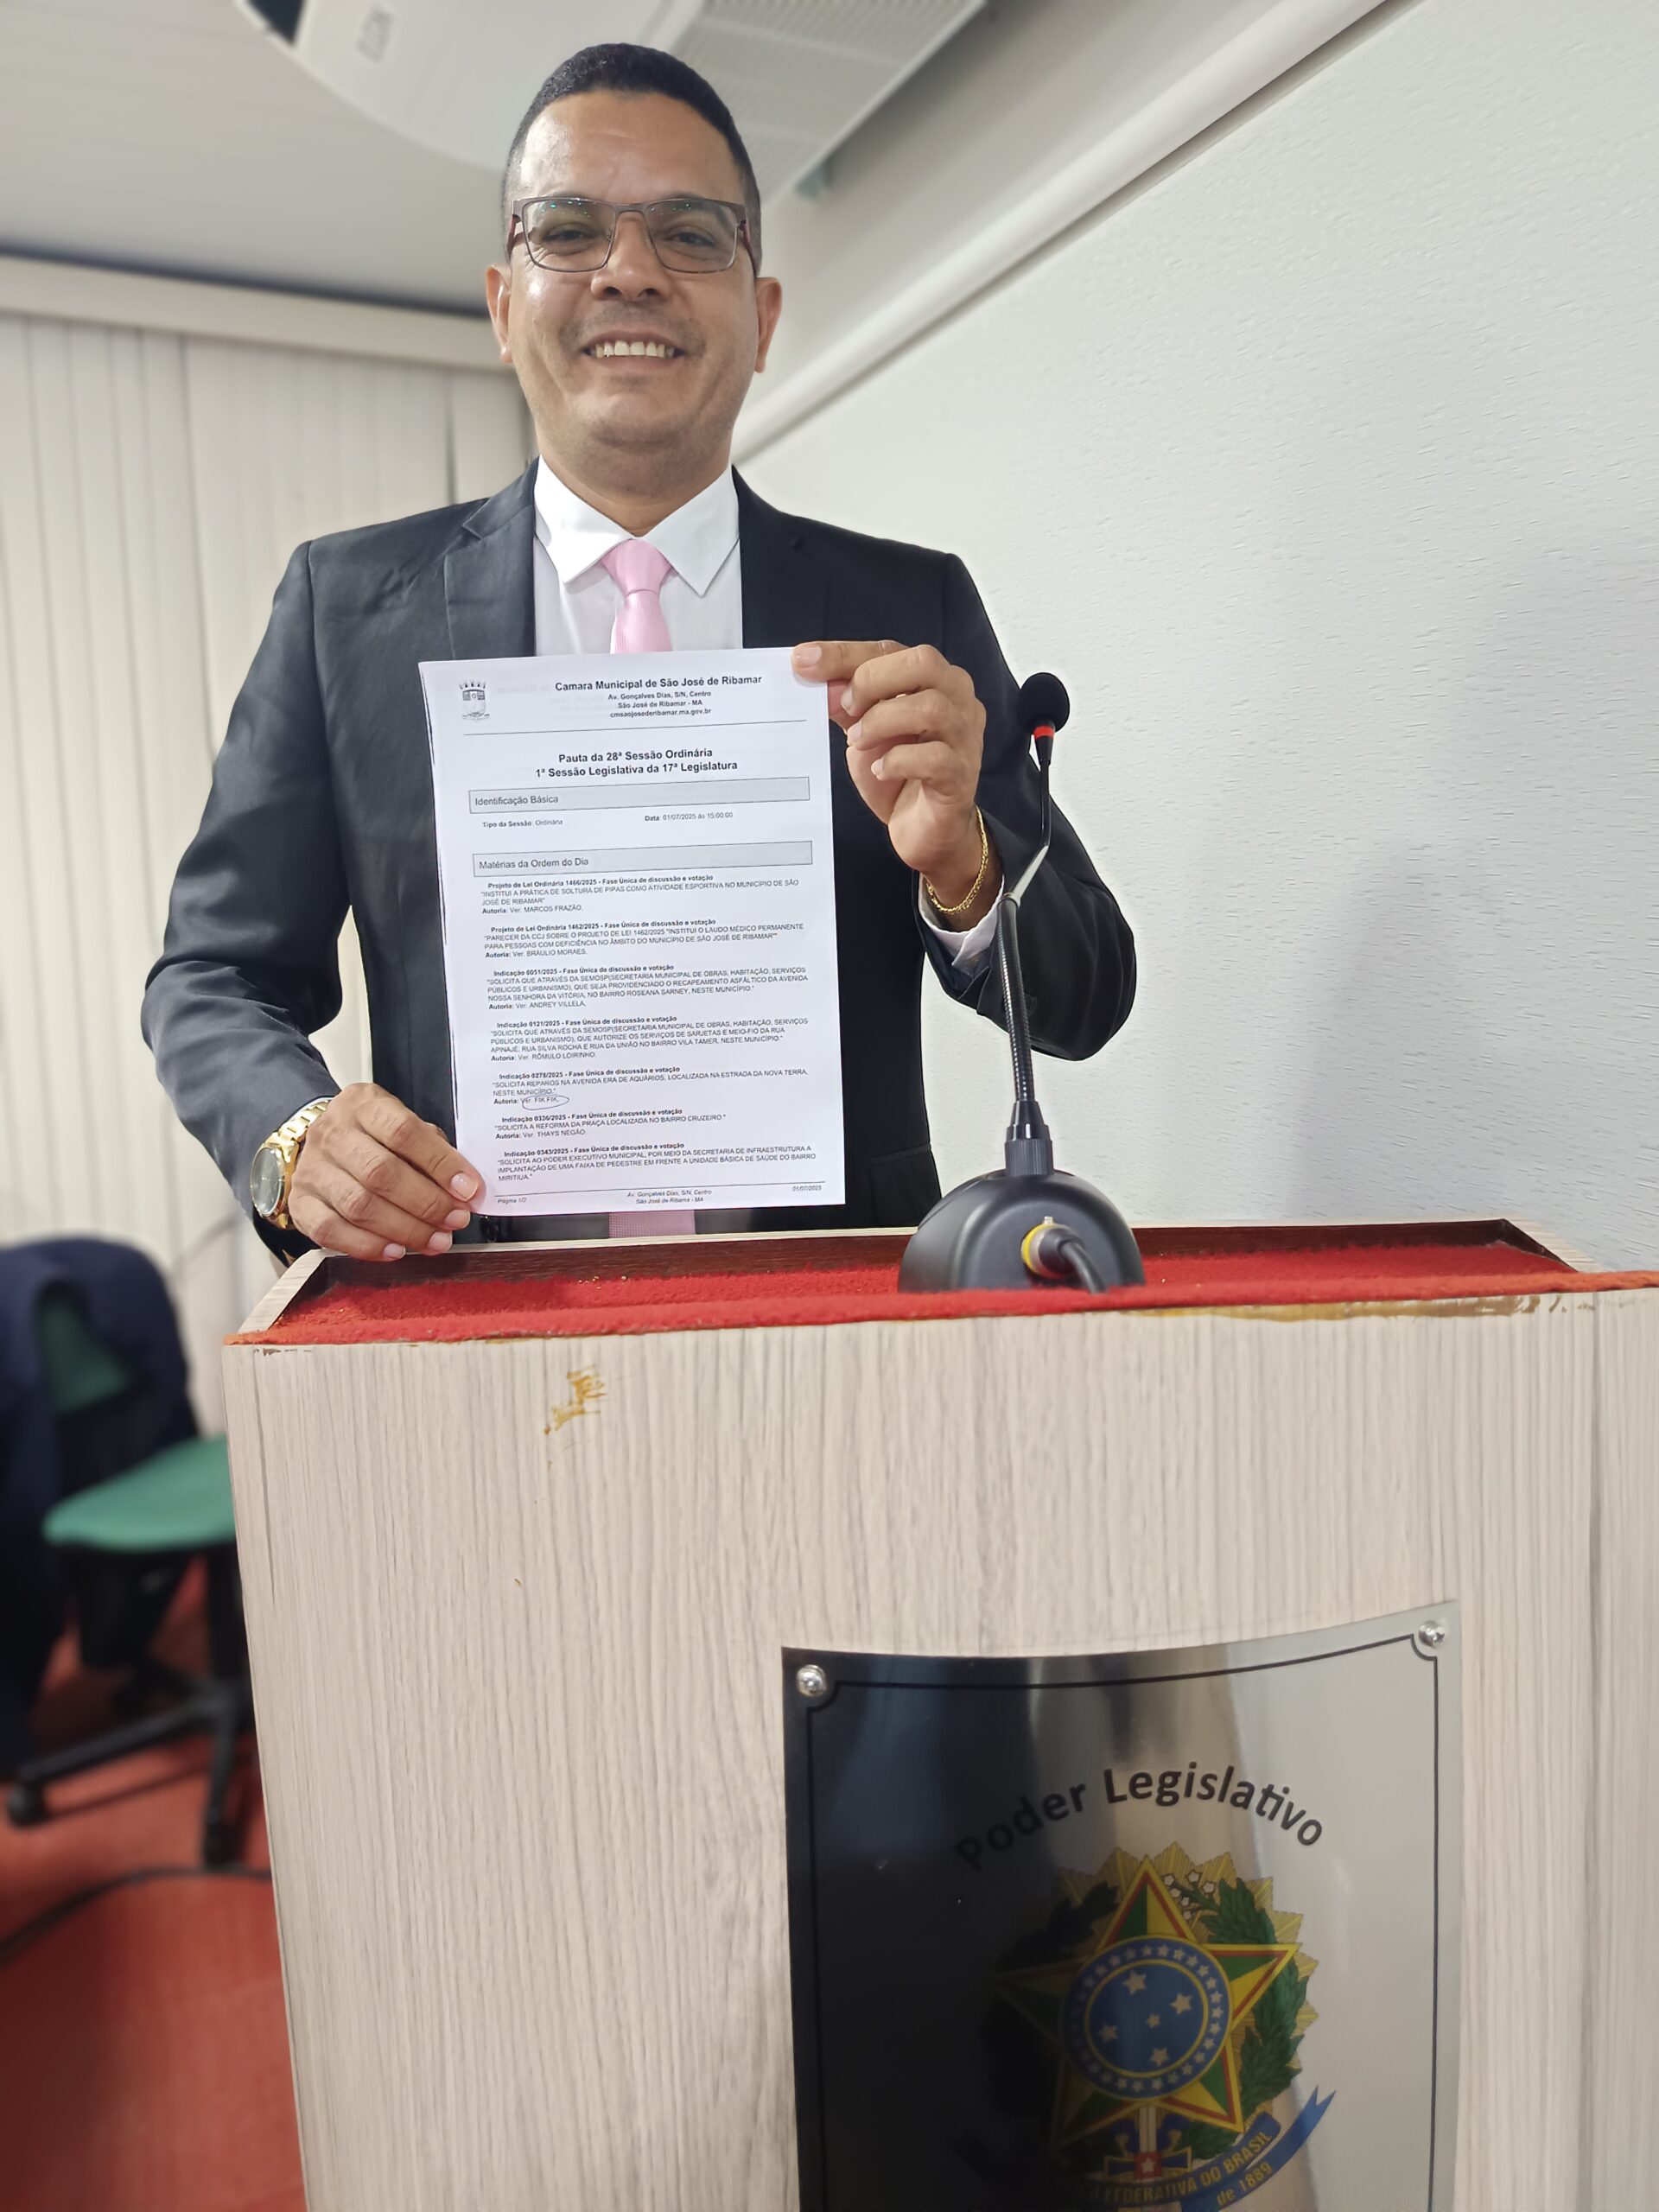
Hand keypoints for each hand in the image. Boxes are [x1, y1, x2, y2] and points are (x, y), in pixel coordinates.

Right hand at [287, 1083, 482, 1260]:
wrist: (321, 1145)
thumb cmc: (372, 1137)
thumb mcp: (403, 1125)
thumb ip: (432, 1150)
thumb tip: (464, 1188)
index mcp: (363, 1105)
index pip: (403, 1131)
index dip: (440, 1163)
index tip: (467, 1188)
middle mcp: (332, 1134)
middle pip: (380, 1172)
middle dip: (426, 1203)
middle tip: (455, 1220)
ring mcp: (312, 1170)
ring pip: (359, 1206)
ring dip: (405, 1229)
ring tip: (435, 1240)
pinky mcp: (300, 1204)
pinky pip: (331, 1231)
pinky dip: (368, 1246)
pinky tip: (396, 1250)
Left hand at [792, 639, 999, 922]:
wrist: (926, 832)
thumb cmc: (899, 775)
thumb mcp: (864, 733)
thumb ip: (845, 703)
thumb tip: (812, 673)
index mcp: (933, 681)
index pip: (890, 651)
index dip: (845, 654)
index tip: (803, 660)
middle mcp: (957, 700)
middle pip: (924, 663)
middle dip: (873, 680)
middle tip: (846, 707)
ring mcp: (964, 737)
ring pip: (931, 707)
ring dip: (882, 721)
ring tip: (858, 741)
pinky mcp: (961, 775)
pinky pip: (934, 757)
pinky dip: (898, 760)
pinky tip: (880, 770)